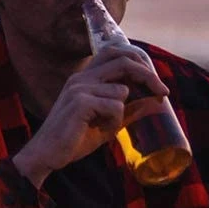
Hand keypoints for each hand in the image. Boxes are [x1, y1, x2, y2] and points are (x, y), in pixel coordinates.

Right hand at [13, 45, 167, 187]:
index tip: (155, 80)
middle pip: (123, 60)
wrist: (45, 156)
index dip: (139, 60)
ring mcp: (79, 88)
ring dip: (121, 112)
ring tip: (104, 126)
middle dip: (148, 75)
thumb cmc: (73, 140)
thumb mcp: (105, 122)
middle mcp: (81, 78)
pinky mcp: (80, 103)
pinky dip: (113, 121)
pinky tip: (96, 129)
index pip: (115, 51)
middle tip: (162, 92)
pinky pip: (115, 107)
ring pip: (122, 91)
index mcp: (84, 77)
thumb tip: (154, 103)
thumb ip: (125, 109)